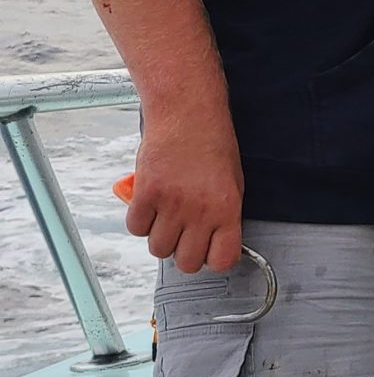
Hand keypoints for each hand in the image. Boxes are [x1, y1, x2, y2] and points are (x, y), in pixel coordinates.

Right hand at [124, 109, 245, 272]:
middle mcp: (200, 211)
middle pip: (186, 263)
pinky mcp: (146, 193)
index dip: (212, 259)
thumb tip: (214, 242)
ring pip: (158, 249)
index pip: (221, 260)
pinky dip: (141, 222)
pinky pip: (136, 228)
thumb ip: (223, 216)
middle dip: (184, 252)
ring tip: (166, 217)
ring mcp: (171, 204)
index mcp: (227, 209)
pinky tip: (150, 206)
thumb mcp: (233, 183)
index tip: (208, 250)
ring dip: (161, 237)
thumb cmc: (212, 144)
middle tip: (184, 234)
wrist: (187, 114)